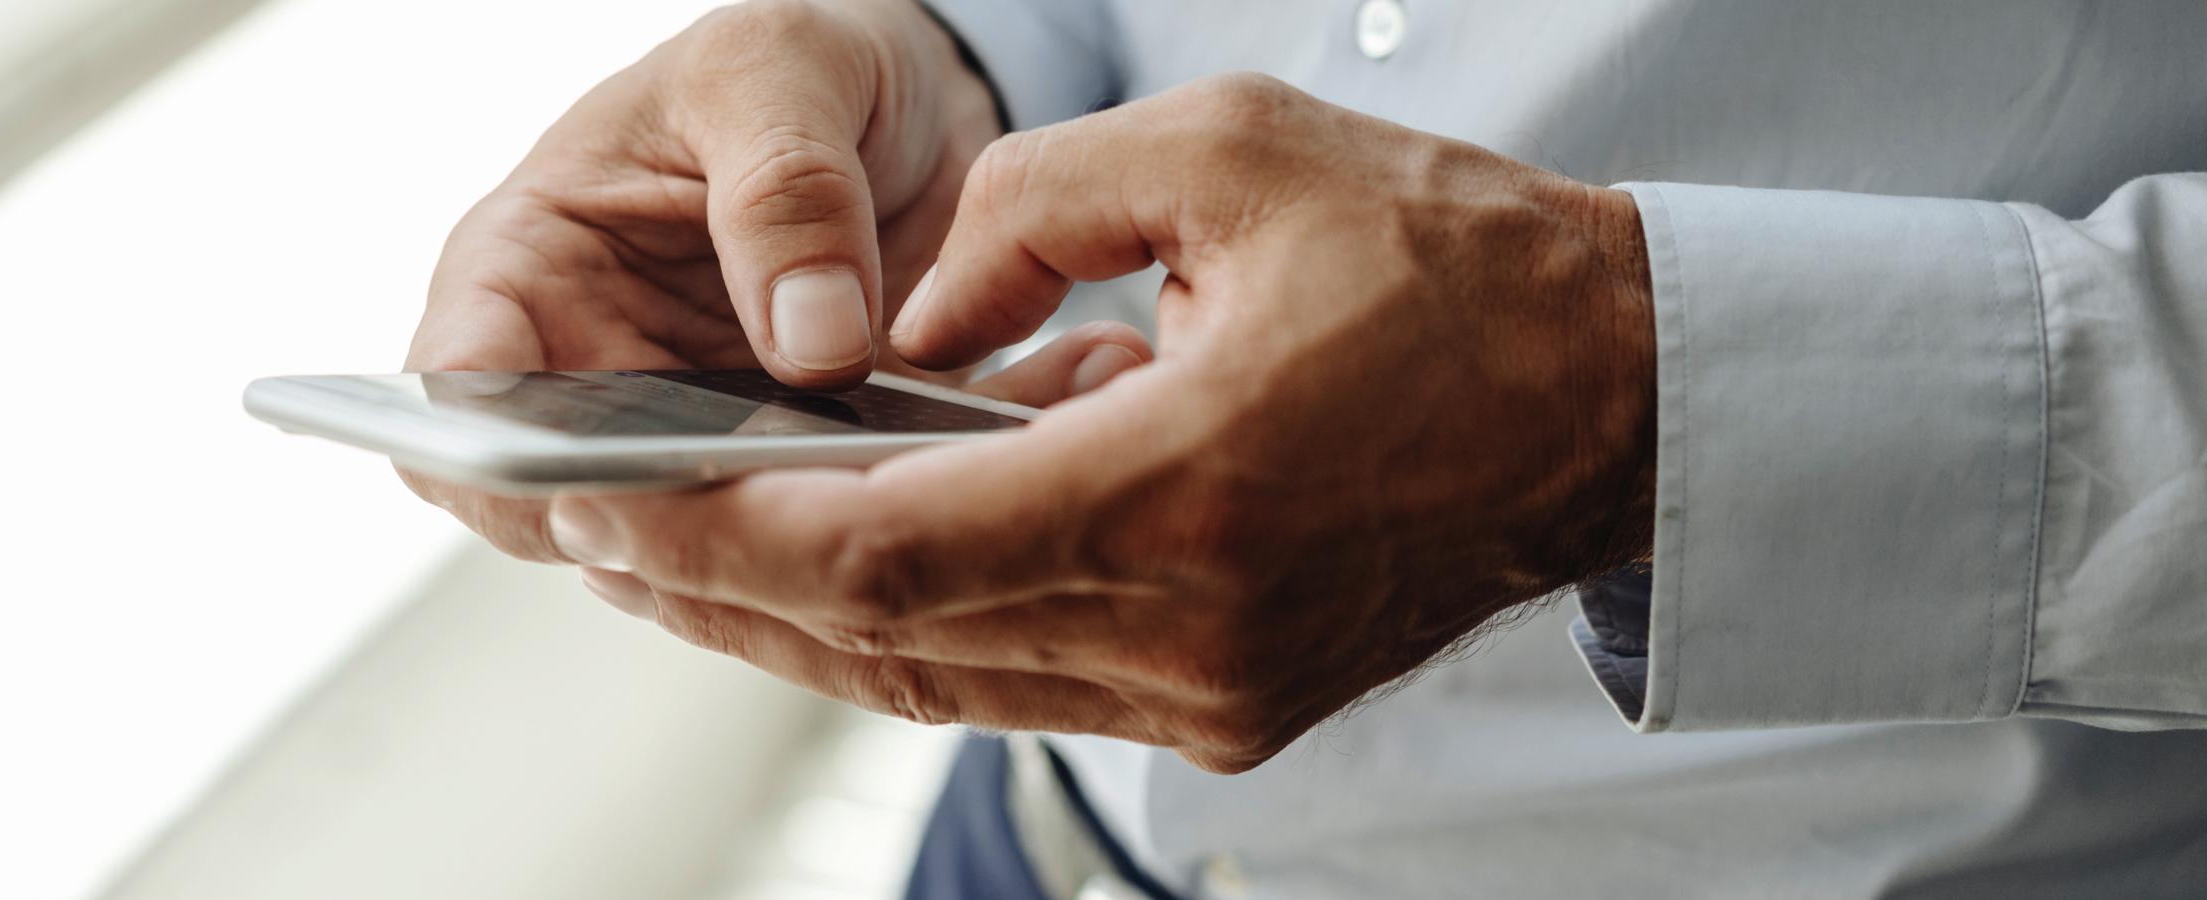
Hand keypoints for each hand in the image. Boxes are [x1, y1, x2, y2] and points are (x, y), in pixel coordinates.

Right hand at [401, 0, 1002, 560]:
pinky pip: (793, 541)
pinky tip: (906, 502)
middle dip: (648, 529)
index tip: (597, 476)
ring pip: (682, 549)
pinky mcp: (784, 469)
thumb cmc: (796, 64)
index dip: (494, 461)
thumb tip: (810, 348)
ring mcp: (685, 436)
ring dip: (757, 548)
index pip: (449, 399)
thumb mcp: (781, 68)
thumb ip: (787, 189)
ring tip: (852, 503)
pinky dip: (840, 541)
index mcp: (528, 264)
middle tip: (758, 512)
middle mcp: (588, 371)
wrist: (911, 102)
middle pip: (558, 509)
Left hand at [550, 74, 1658, 773]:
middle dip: (723, 585)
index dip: (721, 537)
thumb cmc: (1450, 266)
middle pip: (882, 641)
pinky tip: (836, 560)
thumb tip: (892, 316)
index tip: (605, 505)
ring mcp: (1211, 695)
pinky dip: (913, 625)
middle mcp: (1188, 634)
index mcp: (1182, 496)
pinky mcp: (1229, 708)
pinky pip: (1020, 676)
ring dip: (801, 620)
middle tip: (598, 533)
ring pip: (940, 678)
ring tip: (682, 550)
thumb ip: (1026, 218)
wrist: (1616, 402)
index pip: (879, 555)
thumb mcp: (1230, 154)